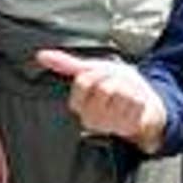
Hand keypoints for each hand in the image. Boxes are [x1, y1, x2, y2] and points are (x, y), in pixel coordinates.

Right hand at [35, 49, 165, 151]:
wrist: (141, 103)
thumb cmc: (114, 86)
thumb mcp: (90, 70)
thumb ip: (66, 64)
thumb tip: (41, 56)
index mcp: (78, 105)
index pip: (83, 82)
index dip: (96, 73)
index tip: (101, 75)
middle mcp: (90, 118)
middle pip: (104, 88)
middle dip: (115, 79)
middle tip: (116, 84)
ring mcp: (109, 124)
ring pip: (121, 94)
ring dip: (129, 89)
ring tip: (127, 95)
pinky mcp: (128, 127)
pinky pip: (136, 103)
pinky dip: (140, 99)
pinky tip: (136, 104)